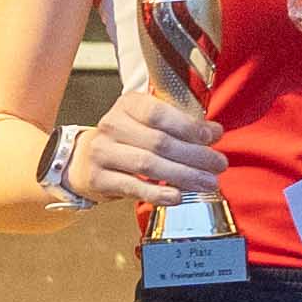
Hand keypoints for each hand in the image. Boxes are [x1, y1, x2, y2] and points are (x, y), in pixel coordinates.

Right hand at [80, 83, 228, 223]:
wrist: (83, 160)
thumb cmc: (125, 140)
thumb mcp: (147, 123)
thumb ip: (180, 126)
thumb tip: (214, 133)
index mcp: (127, 105)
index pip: (160, 113)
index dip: (189, 126)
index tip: (213, 137)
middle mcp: (112, 125)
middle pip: (159, 142)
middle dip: (195, 155)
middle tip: (218, 165)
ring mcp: (102, 152)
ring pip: (149, 165)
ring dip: (183, 176)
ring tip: (206, 182)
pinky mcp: (99, 178)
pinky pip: (133, 187)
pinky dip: (158, 194)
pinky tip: (177, 196)